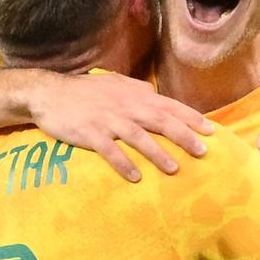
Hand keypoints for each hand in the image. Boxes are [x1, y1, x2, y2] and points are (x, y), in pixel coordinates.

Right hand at [23, 72, 213, 181]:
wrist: (49, 93)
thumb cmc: (84, 90)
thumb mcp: (113, 82)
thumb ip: (136, 88)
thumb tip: (155, 93)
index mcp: (134, 94)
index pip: (168, 105)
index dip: (190, 117)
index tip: (211, 130)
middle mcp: (125, 106)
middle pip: (160, 121)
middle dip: (183, 136)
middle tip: (203, 151)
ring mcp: (108, 120)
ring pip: (139, 137)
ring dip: (158, 153)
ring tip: (174, 169)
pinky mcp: (90, 133)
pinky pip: (110, 151)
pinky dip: (123, 163)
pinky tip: (136, 177)